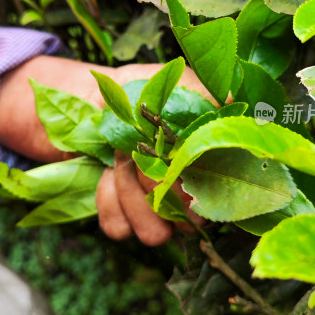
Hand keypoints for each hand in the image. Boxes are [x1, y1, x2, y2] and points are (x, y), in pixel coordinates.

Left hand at [0, 56, 209, 245]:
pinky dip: (107, 202)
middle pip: (191, 220)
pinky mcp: (125, 221)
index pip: (222, 190)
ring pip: (156, 234)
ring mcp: (160, 212)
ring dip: (129, 194)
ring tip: (116, 162)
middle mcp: (193, 192)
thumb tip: (231, 104)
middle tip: (131, 151)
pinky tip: (103, 177)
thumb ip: (202, 93)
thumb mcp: (165, 81)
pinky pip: (122, 231)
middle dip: (155, 183)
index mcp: (209, 158)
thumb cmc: (131, 90)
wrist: (83, 103)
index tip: (166, 154)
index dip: (192, 178)